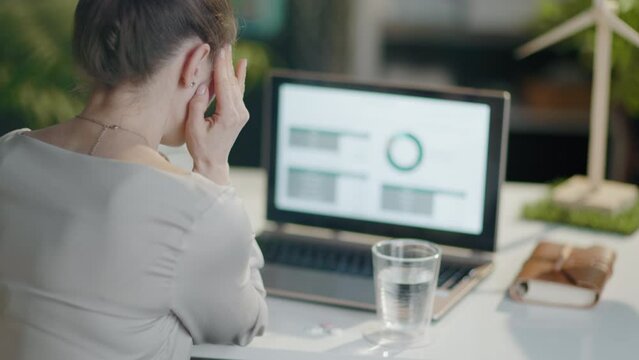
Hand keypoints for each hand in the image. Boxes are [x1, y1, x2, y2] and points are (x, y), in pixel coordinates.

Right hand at [186, 45, 248, 184]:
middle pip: (232, 82)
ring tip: (230, 50)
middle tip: (225, 44)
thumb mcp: (193, 127)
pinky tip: (242, 64)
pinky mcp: (240, 114)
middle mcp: (239, 113)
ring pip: (237, 85)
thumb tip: (203, 85)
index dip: (221, 67)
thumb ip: (197, 105)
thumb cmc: (201, 147)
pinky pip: (239, 91)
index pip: (224, 85)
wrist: (213, 162)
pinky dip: (239, 77)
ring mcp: (242, 113)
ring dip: (232, 67)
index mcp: (228, 115)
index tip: (219, 50)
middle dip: (227, 62)